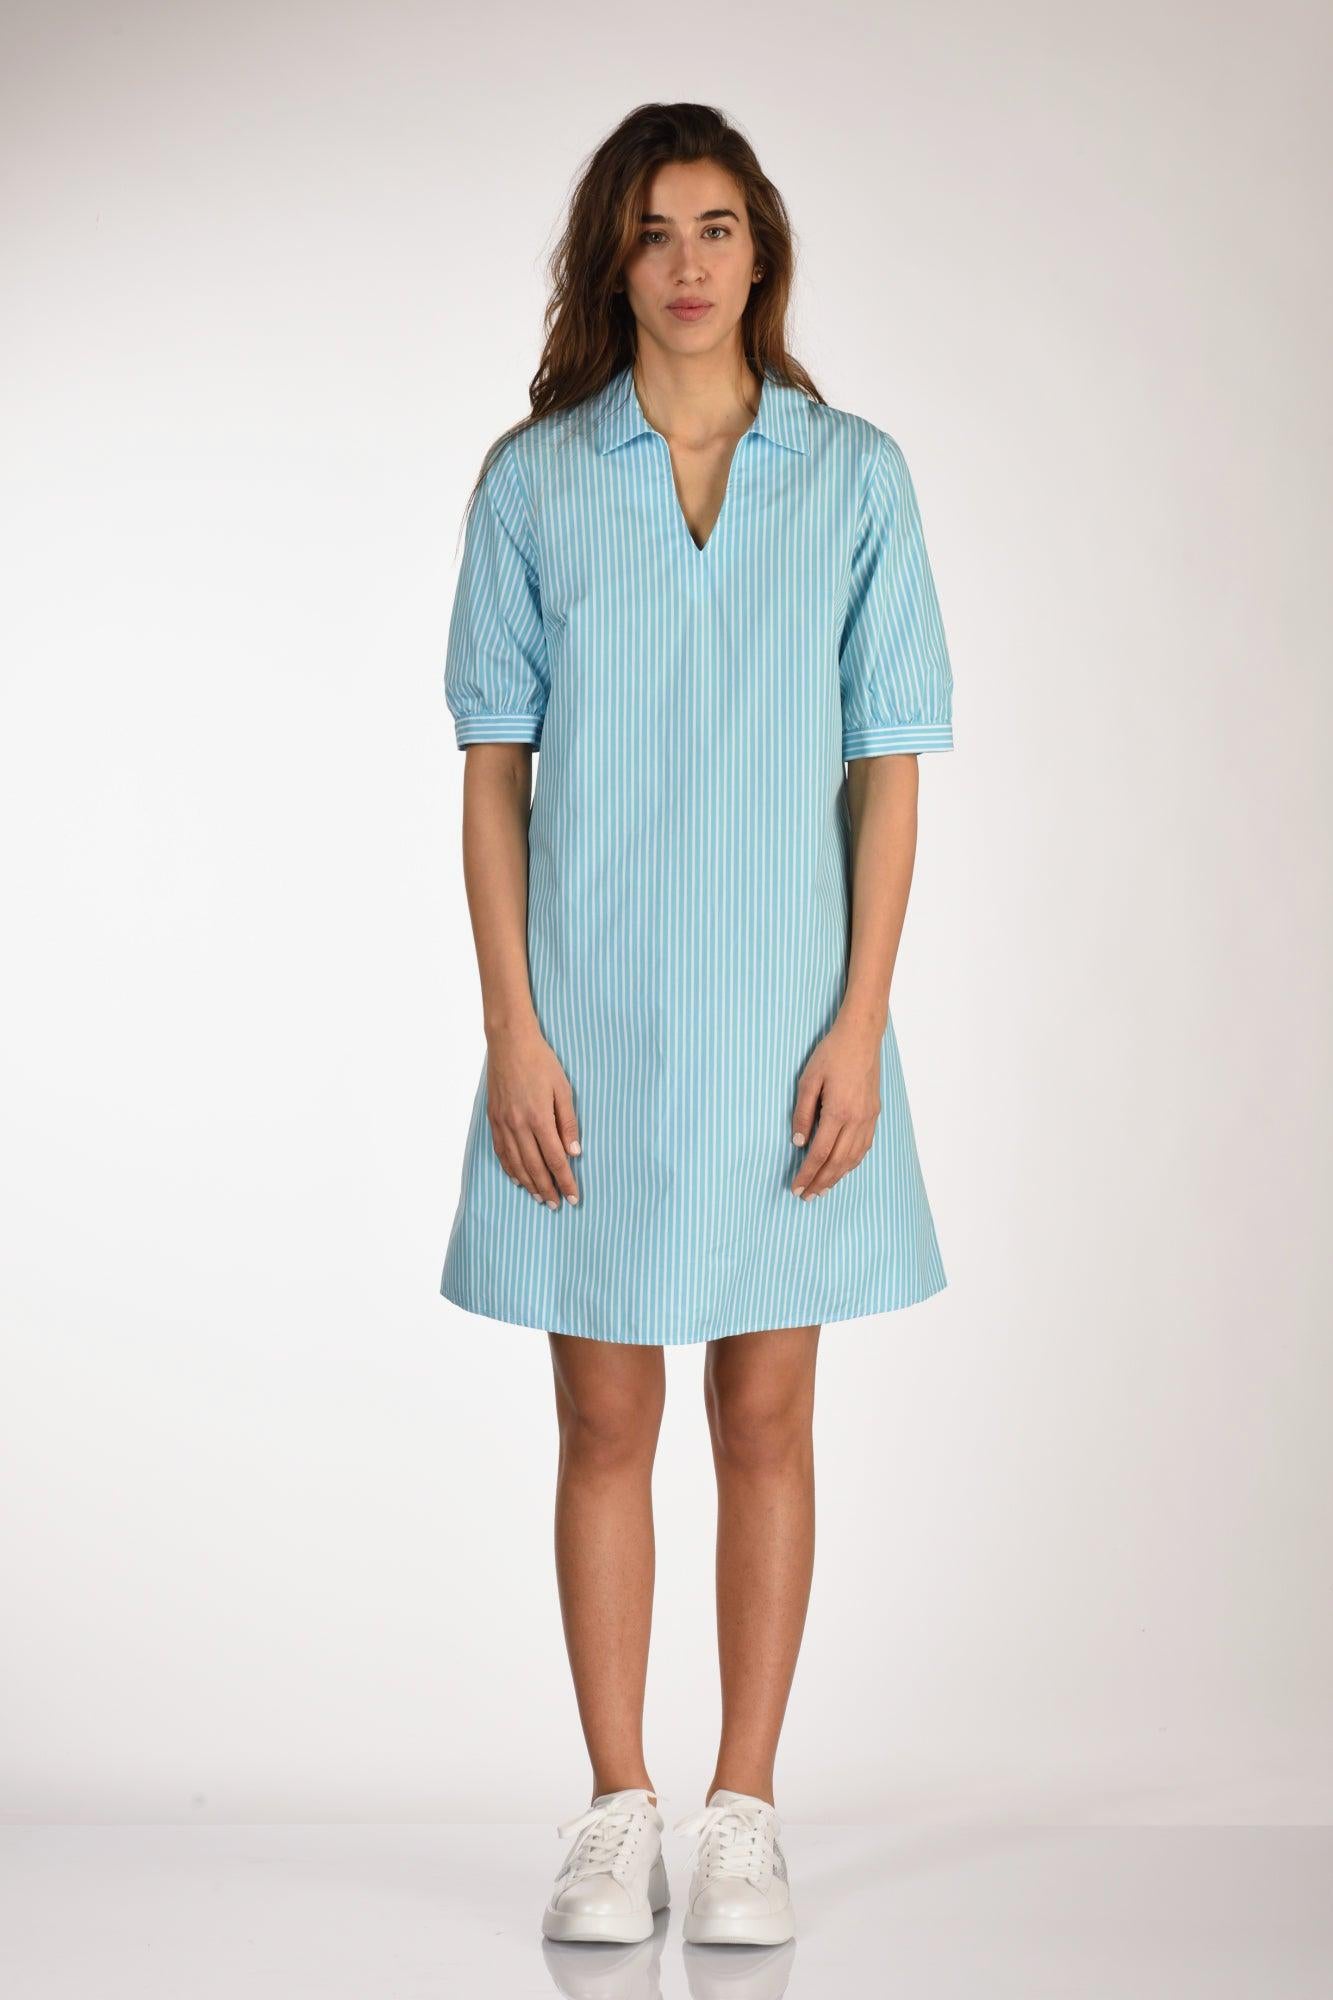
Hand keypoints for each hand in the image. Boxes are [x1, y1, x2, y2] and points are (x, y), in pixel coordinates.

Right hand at [485, 1020, 581, 1207]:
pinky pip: (501, 1152)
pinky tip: (517, 1179)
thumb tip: (575, 1152)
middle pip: (534, 1167)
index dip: (565, 1181)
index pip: (555, 1159)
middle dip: (548, 1189)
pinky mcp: (493, 1119)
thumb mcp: (563, 1089)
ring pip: (516, 1163)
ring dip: (529, 1184)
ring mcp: (503, 1123)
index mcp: (539, 1118)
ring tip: (540, 1198)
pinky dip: (510, 1169)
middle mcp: (518, 1125)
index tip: (574, 1197)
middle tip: (558, 1205)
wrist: (509, 1043)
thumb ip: (568, 1123)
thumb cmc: (541, 1062)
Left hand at [790, 1016, 881, 1197]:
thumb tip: (797, 1142)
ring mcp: (869, 1117)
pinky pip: (864, 1146)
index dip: (807, 1173)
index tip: (796, 1187)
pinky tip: (843, 1168)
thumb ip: (802, 1113)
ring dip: (837, 1177)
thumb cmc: (831, 1054)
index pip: (820, 1153)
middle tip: (806, 1197)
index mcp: (838, 1111)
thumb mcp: (808, 1080)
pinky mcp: (874, 1113)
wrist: (861, 1037)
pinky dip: (852, 1162)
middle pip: (838, 1162)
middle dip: (821, 1182)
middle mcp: (857, 1119)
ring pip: (854, 1158)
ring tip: (822, 1189)